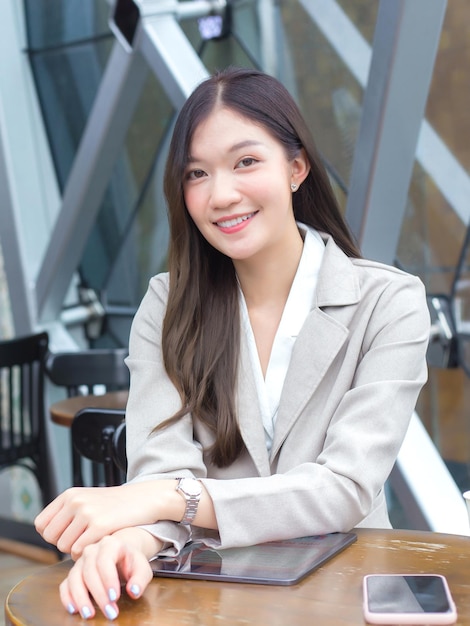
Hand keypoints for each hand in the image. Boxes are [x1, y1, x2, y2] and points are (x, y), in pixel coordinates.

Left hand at [34, 481, 176, 556]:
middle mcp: (75, 501)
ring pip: (64, 546)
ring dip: (76, 549)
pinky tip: (99, 543)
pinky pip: (79, 550)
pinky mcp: (100, 525)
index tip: (68, 534)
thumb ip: (66, 512)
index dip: (52, 534)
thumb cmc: (115, 503)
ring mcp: (87, 512)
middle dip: (63, 543)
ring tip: (92, 540)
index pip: (41, 524)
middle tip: (82, 539)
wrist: (144, 498)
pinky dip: (87, 552)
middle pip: (51, 537)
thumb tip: (45, 532)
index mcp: (69, 494)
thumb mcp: (87, 499)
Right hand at [60, 528, 157, 620]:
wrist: (121, 555)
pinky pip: (65, 585)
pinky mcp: (73, 573)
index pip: (105, 560)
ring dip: (81, 598)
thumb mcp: (141, 568)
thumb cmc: (131, 562)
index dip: (108, 579)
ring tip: (89, 615)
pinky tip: (74, 610)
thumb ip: (140, 579)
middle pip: (90, 571)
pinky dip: (67, 597)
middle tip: (110, 612)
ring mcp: (80, 561)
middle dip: (98, 594)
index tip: (115, 597)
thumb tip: (134, 591)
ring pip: (74, 578)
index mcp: (110, 544)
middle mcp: (92, 550)